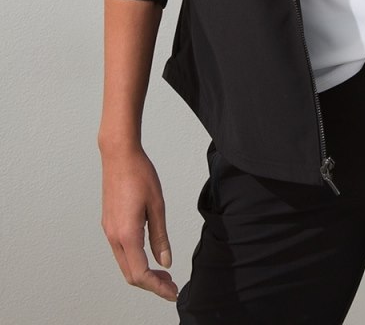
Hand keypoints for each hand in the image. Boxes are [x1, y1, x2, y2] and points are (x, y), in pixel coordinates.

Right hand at [99, 143, 178, 301]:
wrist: (119, 155)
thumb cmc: (140, 174)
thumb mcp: (157, 205)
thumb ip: (160, 236)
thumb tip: (166, 262)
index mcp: (127, 234)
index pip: (141, 274)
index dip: (157, 287)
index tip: (173, 292)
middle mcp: (113, 236)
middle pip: (130, 274)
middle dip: (151, 284)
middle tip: (171, 285)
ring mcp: (109, 230)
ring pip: (124, 264)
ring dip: (143, 273)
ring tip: (163, 272)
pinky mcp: (109, 223)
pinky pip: (121, 251)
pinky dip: (135, 260)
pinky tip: (149, 254)